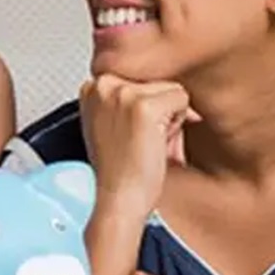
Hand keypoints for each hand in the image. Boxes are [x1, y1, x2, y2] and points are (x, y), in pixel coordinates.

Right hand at [78, 75, 199, 218]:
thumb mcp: (115, 122)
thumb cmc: (120, 170)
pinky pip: (181, 100)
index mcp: (92, 86)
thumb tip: (165, 73)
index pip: (141, 77)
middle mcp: (103, 84)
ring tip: (146, 143)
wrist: (119, 201)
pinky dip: (177, 126)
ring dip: (168, 119)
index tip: (131, 133)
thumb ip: (129, 97)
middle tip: (140, 142)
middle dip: (159, 112)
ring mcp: (122, 93)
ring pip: (171, 89)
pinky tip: (155, 144)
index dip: (146, 108)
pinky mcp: (143, 105)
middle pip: (157, 80)